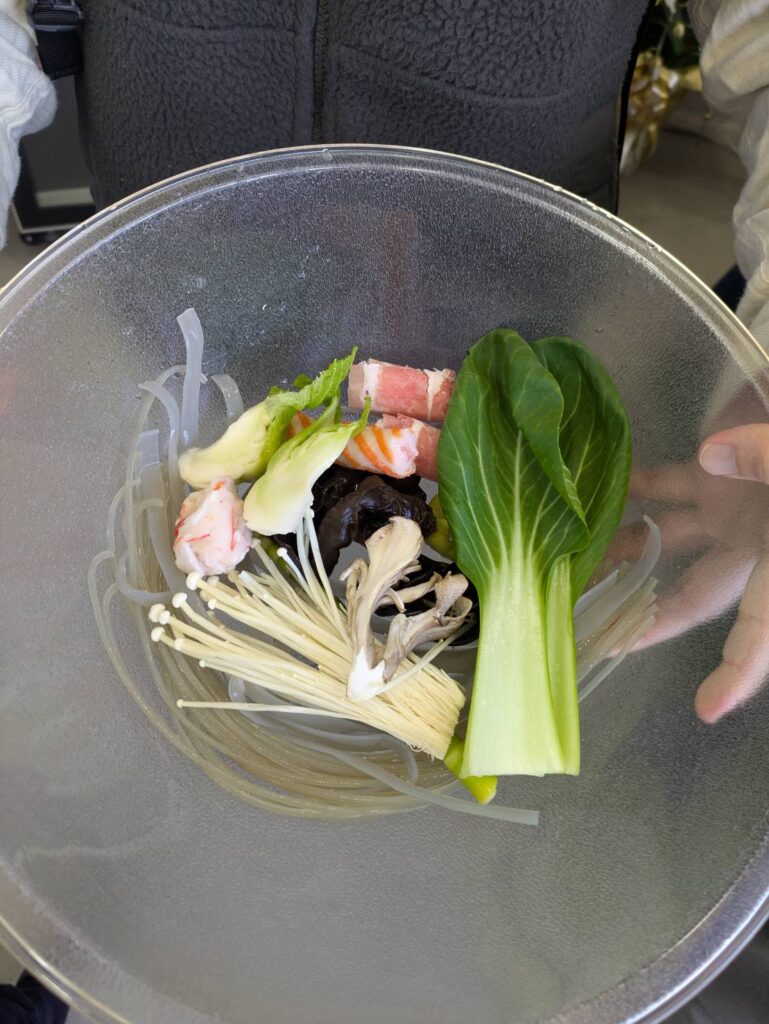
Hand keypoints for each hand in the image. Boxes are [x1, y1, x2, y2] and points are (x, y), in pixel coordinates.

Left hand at [611, 425, 768, 723]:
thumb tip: (712, 459)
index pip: (764, 630)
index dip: (740, 672)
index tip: (707, 707)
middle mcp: (754, 544)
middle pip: (691, 595)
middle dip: (642, 616)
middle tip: (589, 633)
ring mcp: (732, 508)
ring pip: (666, 541)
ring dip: (622, 550)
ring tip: (568, 564)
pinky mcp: (717, 471)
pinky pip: (666, 487)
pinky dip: (632, 490)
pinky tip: (591, 493)